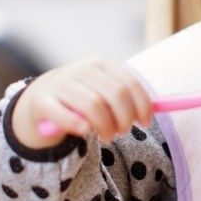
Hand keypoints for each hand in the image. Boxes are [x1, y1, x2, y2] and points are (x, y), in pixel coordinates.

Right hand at [10, 56, 152, 147]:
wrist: (39, 100)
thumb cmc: (81, 99)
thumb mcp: (104, 92)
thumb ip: (127, 97)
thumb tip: (161, 107)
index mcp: (100, 64)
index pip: (129, 83)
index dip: (142, 105)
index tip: (145, 123)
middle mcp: (81, 69)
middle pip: (115, 94)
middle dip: (124, 118)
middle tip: (122, 132)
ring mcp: (60, 84)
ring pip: (93, 106)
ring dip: (105, 126)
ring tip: (106, 135)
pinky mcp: (42, 101)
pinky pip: (64, 115)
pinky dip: (78, 125)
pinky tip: (85, 131)